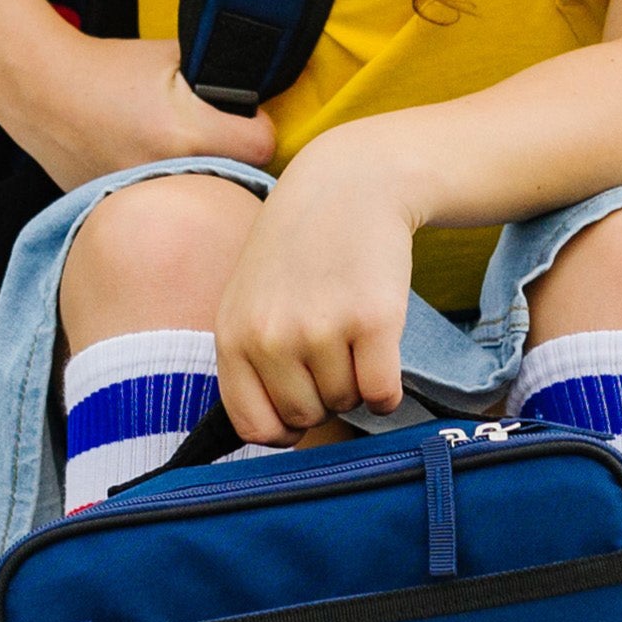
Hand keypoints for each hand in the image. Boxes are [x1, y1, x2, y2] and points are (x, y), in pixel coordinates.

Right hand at [0, 27, 273, 193]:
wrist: (42, 91)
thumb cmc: (108, 68)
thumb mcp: (174, 55)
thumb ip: (221, 70)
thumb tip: (260, 79)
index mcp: (188, 133)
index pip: (263, 146)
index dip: (258, 126)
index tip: (244, 118)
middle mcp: (170, 174)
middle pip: (239, 181)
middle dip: (234, 160)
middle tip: (213, 136)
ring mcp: (144, 200)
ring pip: (202, 201)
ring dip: (202, 182)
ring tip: (178, 152)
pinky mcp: (121, 213)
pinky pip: (165, 211)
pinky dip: (166, 195)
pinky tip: (148, 168)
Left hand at [213, 135, 418, 441]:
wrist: (348, 185)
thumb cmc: (299, 249)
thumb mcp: (248, 298)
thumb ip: (250, 361)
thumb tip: (278, 436)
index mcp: (233, 336)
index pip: (255, 426)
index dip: (284, 426)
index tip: (301, 406)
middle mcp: (271, 337)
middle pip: (307, 416)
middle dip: (325, 396)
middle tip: (332, 349)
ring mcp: (322, 329)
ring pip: (347, 403)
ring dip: (357, 382)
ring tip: (352, 333)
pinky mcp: (373, 320)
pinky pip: (383, 394)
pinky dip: (388, 389)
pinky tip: (381, 351)